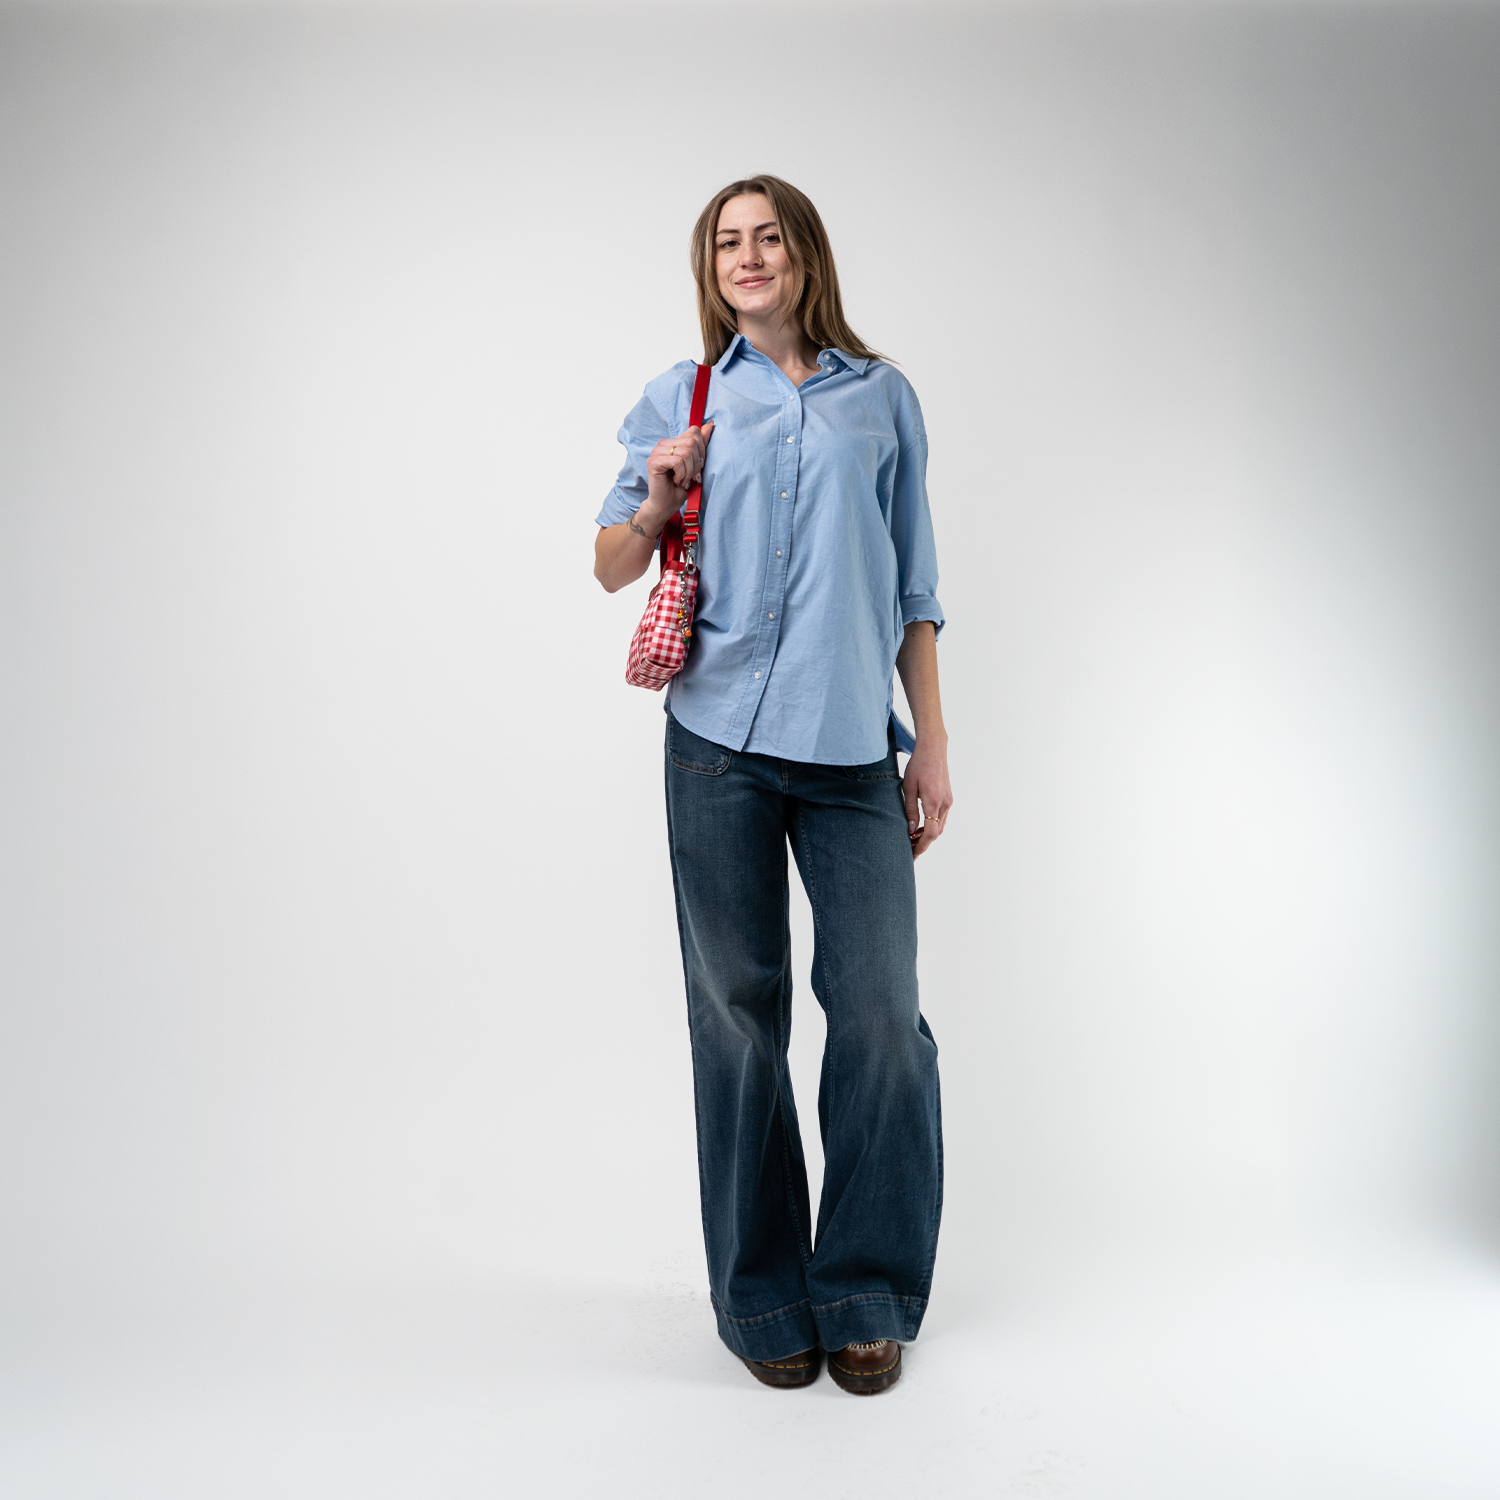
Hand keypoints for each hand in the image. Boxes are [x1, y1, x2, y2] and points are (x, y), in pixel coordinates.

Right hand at [641, 421, 714, 531]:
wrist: (666, 505)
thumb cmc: (680, 487)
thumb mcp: (695, 464)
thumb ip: (700, 444)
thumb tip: (710, 424)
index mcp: (673, 442)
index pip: (694, 432)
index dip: (701, 450)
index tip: (698, 467)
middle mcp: (663, 444)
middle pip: (691, 442)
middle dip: (696, 463)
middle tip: (690, 477)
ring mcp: (656, 452)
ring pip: (685, 452)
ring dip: (689, 471)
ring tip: (683, 480)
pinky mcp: (654, 462)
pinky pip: (677, 461)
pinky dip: (682, 474)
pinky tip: (677, 481)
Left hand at [902, 739, 951, 859]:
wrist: (934, 749)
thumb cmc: (918, 766)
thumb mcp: (908, 788)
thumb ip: (910, 810)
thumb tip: (911, 831)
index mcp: (933, 802)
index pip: (930, 834)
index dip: (921, 847)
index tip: (912, 856)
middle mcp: (944, 804)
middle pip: (936, 833)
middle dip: (923, 844)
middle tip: (908, 851)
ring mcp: (949, 801)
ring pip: (940, 827)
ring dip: (928, 835)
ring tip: (912, 840)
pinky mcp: (948, 798)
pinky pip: (942, 818)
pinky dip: (933, 826)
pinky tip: (921, 826)